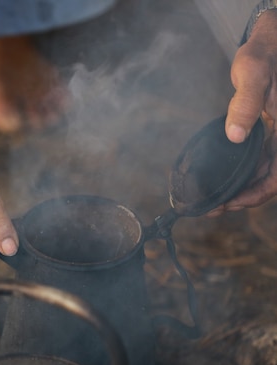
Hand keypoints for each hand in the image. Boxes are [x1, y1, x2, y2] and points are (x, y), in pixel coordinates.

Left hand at [212, 9, 276, 214]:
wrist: (272, 40)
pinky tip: (224, 177)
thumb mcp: (254, 72)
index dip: (255, 195)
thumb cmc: (266, 52)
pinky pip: (262, 158)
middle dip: (243, 197)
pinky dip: (244, 170)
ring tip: (212, 198)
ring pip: (266, 171)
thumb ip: (246, 103)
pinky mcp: (274, 131)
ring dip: (242, 186)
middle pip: (272, 179)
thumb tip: (236, 135)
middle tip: (211, 208)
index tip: (228, 205)